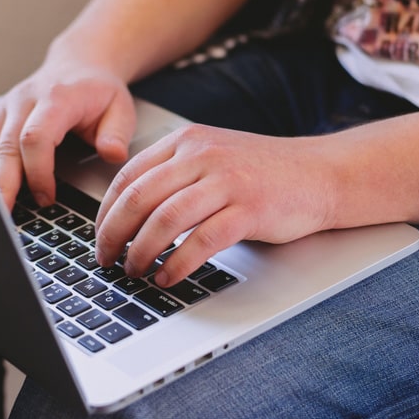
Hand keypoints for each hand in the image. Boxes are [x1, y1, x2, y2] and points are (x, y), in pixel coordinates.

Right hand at [0, 59, 136, 210]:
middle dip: (3, 185)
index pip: (36, 138)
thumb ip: (117, 134)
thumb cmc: (98, 90)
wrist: (79, 63)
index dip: (38, 172)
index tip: (46, 198)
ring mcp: (7, 108)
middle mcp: (25, 101)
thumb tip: (112, 154)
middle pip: (5, 146)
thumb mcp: (121, 108)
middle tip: (4, 216)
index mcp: (56, 98)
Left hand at [94, 124, 337, 286]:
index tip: (98, 236)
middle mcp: (202, 155)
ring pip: (164, 221)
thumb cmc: (262, 173)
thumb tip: (127, 215)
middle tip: (106, 259)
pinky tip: (168, 277)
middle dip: (114, 235)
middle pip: (138, 198)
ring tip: (134, 272)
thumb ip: (174, 174)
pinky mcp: (248, 209)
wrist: (320, 173)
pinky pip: (200, 242)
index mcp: (186, 141)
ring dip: (141, 253)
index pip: (127, 175)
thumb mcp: (211, 158)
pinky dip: (177, 264)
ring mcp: (226, 181)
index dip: (105, 212)